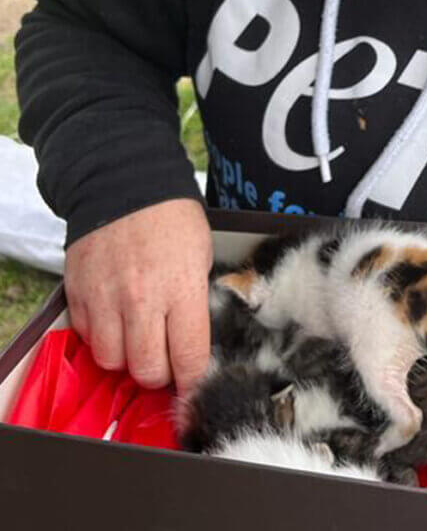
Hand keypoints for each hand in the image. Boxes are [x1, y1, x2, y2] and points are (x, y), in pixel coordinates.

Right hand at [64, 198, 211, 393]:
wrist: (126, 185)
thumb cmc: (173, 221)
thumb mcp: (201, 259)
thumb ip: (195, 303)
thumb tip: (192, 344)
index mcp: (182, 291)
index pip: (189, 359)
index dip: (194, 381)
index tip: (195, 386)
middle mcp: (142, 300)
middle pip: (147, 370)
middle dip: (160, 373)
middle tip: (166, 360)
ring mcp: (106, 298)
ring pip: (113, 361)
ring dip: (127, 358)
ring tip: (138, 339)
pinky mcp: (79, 293)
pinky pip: (89, 337)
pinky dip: (102, 338)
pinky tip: (116, 321)